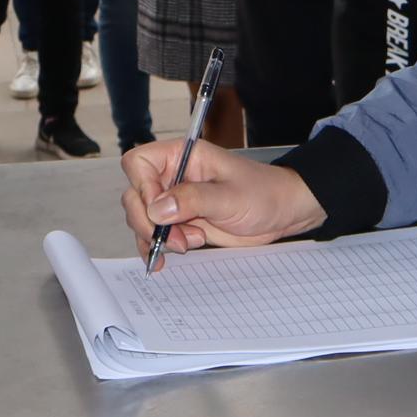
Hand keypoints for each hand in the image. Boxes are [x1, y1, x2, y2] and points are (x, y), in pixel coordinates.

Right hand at [119, 137, 323, 255]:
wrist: (281, 213)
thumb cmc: (263, 193)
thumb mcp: (230, 196)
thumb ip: (193, 200)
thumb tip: (157, 208)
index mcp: (183, 156)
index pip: (140, 162)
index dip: (142, 186)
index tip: (159, 209)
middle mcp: (174, 177)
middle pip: (135, 195)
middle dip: (149, 221)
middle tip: (176, 238)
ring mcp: (175, 201)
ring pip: (141, 218)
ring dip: (157, 237)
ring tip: (189, 243)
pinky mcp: (180, 223)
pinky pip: (154, 236)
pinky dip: (155, 249)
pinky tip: (164, 260)